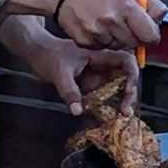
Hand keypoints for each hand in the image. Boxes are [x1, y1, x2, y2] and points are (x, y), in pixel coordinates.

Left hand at [14, 29, 141, 114]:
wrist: (36, 53)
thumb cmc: (47, 55)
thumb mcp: (58, 73)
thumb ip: (69, 91)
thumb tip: (77, 110)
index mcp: (98, 55)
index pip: (125, 61)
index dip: (132, 75)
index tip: (128, 91)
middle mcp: (102, 64)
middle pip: (126, 77)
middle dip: (129, 93)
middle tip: (125, 110)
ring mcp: (96, 74)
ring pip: (116, 87)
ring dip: (120, 101)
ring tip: (121, 114)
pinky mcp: (90, 84)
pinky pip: (103, 94)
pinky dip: (107, 104)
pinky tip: (108, 115)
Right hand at [56, 0, 163, 50]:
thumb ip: (151, 4)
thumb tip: (159, 20)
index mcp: (127, 7)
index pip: (151, 36)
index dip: (151, 35)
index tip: (146, 33)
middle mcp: (112, 20)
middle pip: (135, 44)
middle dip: (133, 36)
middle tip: (124, 25)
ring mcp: (97, 32)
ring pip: (118, 47)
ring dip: (116, 39)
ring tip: (108, 24)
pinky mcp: (84, 41)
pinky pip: (101, 48)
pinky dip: (101, 42)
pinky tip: (96, 28)